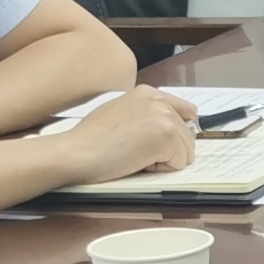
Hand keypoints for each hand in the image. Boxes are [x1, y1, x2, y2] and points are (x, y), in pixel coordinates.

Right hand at [61, 88, 199, 181]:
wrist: (76, 151)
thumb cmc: (90, 140)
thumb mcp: (120, 114)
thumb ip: (146, 115)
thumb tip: (170, 127)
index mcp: (147, 93)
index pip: (185, 111)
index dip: (176, 132)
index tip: (164, 140)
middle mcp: (159, 101)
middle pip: (187, 135)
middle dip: (166, 150)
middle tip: (134, 151)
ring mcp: (164, 117)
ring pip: (186, 150)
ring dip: (164, 160)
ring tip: (134, 155)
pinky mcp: (166, 136)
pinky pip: (179, 163)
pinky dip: (161, 169)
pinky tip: (137, 162)